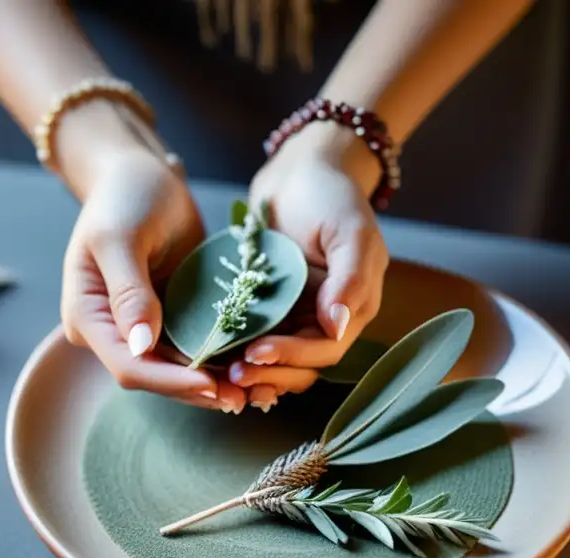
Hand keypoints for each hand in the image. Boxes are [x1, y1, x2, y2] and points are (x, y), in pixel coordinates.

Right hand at [60, 146, 247, 411]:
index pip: (128, 365)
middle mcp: (112, 331)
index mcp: (88, 316)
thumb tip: (142, 345)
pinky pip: (194, 348)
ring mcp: (141, 328)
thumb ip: (129, 291)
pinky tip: (252, 365)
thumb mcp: (120, 237)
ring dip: (213, 381)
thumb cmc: (124, 197)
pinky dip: (220, 359)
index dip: (170, 382)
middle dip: (196, 390)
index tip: (210, 384)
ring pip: (177, 370)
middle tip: (244, 398)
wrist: (140, 176)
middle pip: (154, 377)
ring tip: (254, 390)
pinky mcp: (169, 318)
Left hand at [241, 123, 388, 409]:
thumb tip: (338, 326)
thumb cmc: (331, 195)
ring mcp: (298, 313)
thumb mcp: (350, 231)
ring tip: (223, 376)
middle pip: (303, 366)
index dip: (293, 357)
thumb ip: (349, 279)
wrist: (301, 169)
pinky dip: (240, 352)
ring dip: (255, 372)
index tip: (256, 353)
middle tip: (233, 376)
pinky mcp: (271, 306)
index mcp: (353, 307)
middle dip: (270, 374)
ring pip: (280, 360)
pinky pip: (256, 338)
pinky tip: (216, 358)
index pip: (325, 349)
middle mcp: (327, 318)